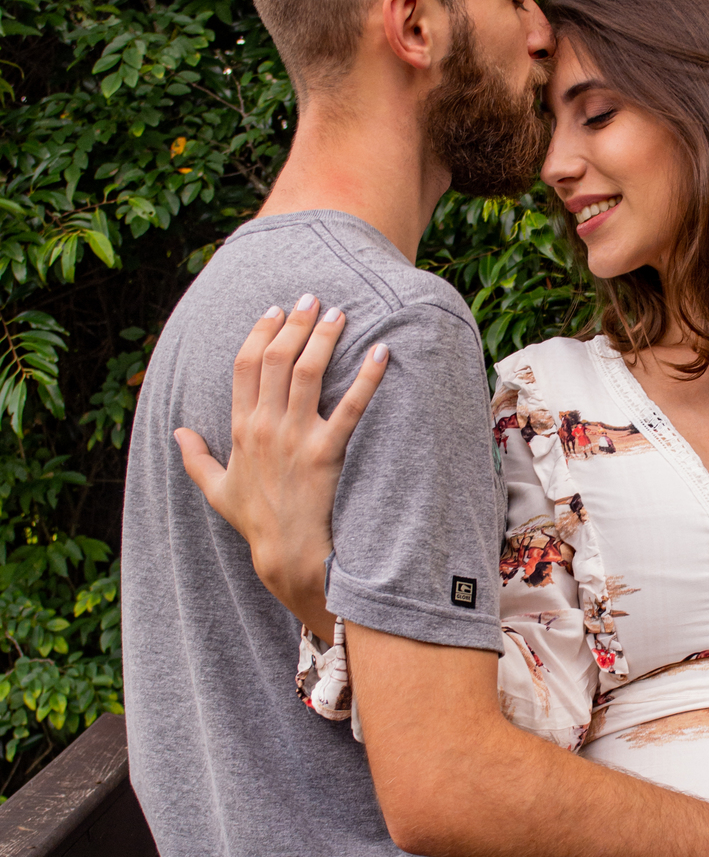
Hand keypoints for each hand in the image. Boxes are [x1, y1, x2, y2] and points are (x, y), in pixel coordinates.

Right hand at [174, 295, 388, 636]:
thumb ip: (195, 459)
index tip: (275, 310)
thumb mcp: (216, 491)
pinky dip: (367, 377)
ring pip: (307, 373)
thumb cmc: (256, 524)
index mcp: (240, 430)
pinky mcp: (325, 454)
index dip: (259, 333)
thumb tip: (178, 434)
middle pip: (276, 360)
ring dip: (324, 337)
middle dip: (296, 324)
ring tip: (340, 313)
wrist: (286, 558)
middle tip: (313, 298)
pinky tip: (382, 352)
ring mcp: (294, 439)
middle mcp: (265, 427)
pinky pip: (349, 407)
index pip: (244, 367)